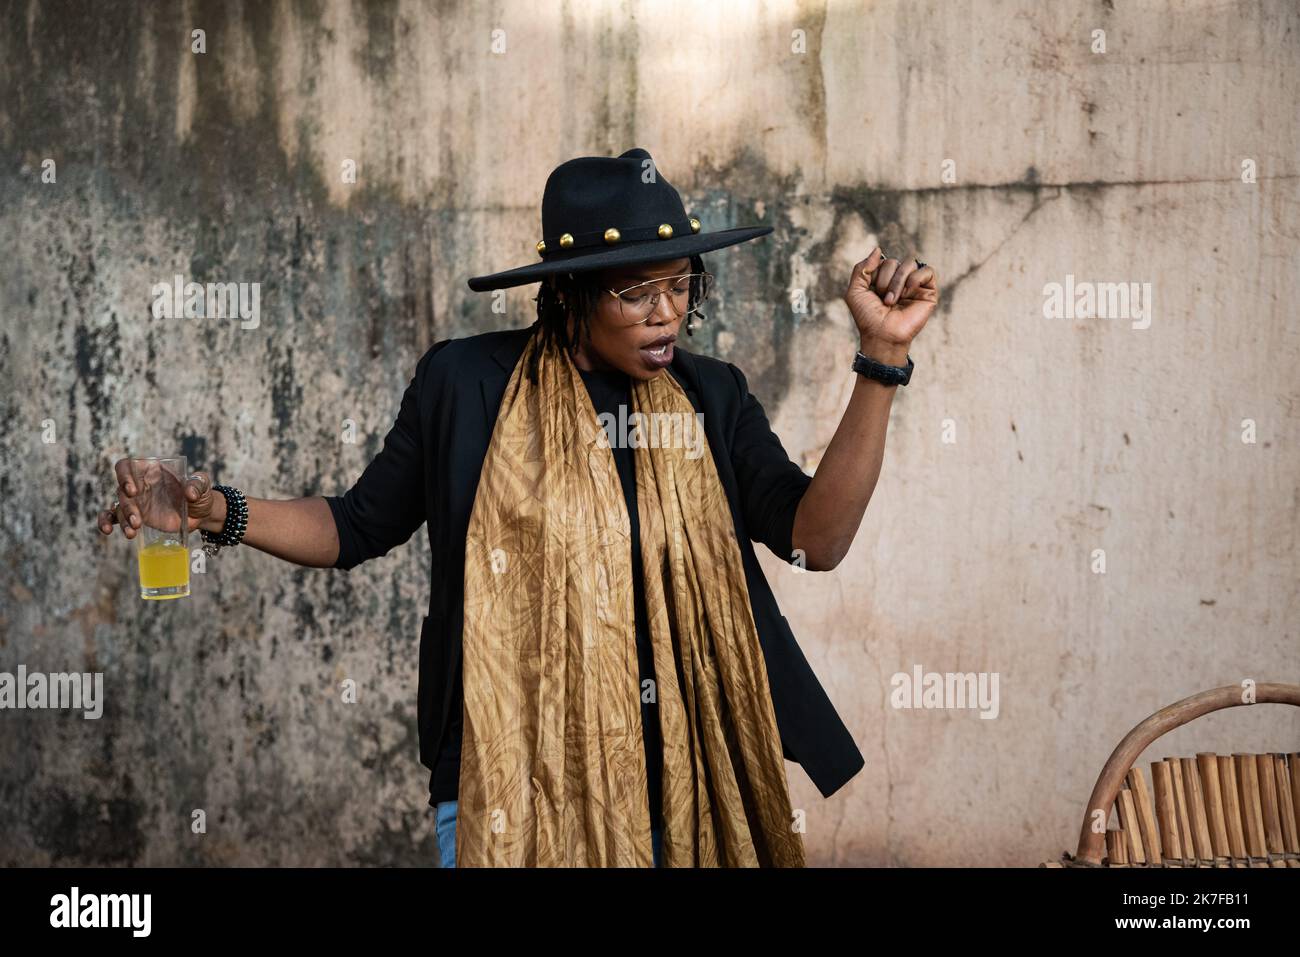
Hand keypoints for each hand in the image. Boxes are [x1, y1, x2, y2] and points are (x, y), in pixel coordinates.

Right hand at [96, 459, 223, 538]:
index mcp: (151, 470)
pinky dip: (107, 522)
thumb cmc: (200, 494)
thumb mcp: (202, 485)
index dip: (124, 476)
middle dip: (127, 507)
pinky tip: (107, 530)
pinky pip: (114, 517)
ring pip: (118, 506)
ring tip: (132, 532)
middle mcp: (139, 483)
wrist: (200, 514)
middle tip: (138, 521)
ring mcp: (135, 501)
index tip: (132, 490)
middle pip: (121, 491)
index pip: (127, 466)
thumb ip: (198, 484)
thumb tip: (190, 493)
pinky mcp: (135, 515)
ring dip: (122, 519)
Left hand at [844, 247, 939, 359]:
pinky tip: (908, 292)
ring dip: (897, 282)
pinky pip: (927, 270)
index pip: (882, 261)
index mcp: (884, 279)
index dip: (875, 274)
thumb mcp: (855, 291)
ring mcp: (915, 285)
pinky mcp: (928, 291)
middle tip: (884, 300)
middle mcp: (900, 280)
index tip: (872, 293)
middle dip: (885, 280)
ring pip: (909, 264)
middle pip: (894, 262)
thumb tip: (878, 249)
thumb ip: (862, 269)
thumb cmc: (868, 317)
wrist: (882, 335)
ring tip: (893, 301)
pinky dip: (916, 278)